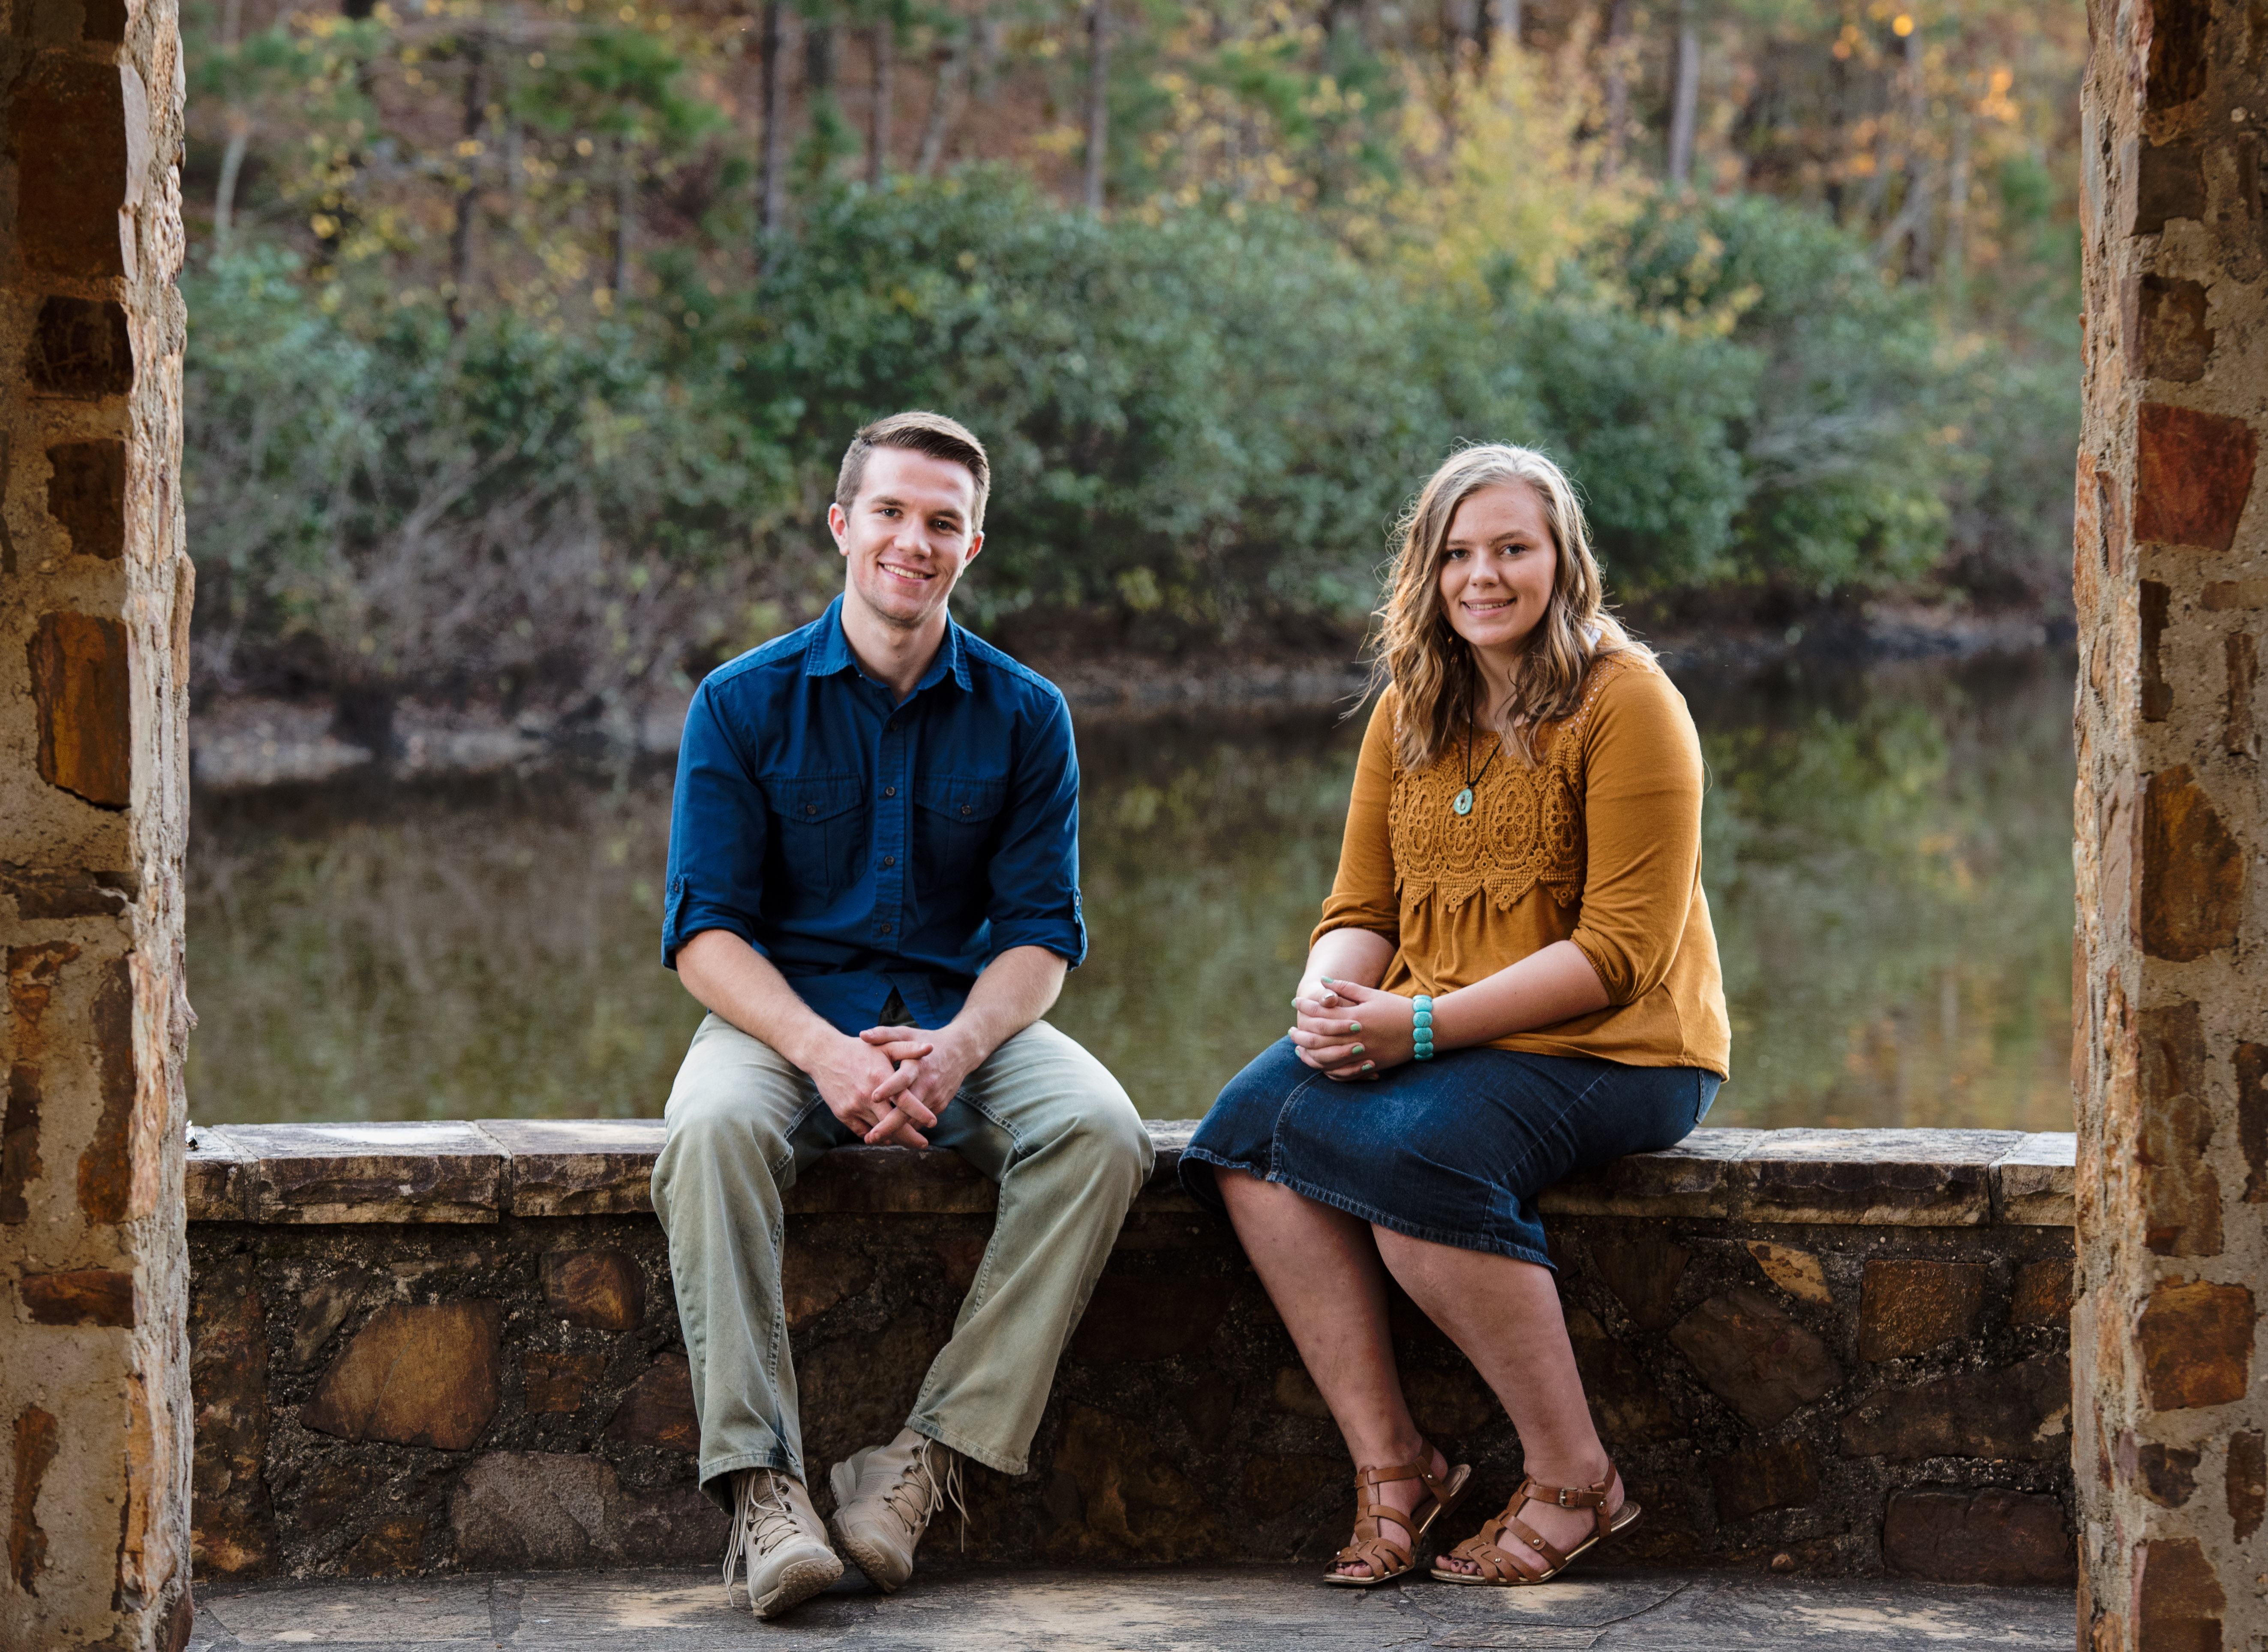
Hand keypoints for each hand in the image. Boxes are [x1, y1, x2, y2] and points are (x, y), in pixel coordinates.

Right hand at [811, 1031, 937, 1147]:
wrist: (824, 1054)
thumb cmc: (859, 1049)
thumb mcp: (884, 1046)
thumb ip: (908, 1049)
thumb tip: (930, 1048)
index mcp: (880, 1077)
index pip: (905, 1101)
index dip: (920, 1114)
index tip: (933, 1122)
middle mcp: (867, 1095)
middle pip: (892, 1124)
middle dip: (910, 1137)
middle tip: (923, 1143)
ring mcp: (854, 1106)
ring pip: (878, 1131)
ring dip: (894, 1138)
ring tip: (908, 1141)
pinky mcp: (843, 1114)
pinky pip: (862, 1132)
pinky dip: (875, 1136)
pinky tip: (886, 1137)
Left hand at [855, 1023, 980, 1146]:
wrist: (960, 1051)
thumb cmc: (927, 1041)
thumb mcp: (907, 1033)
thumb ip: (884, 1034)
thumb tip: (862, 1035)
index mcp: (917, 1065)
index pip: (903, 1079)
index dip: (889, 1088)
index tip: (873, 1098)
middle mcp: (927, 1084)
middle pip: (908, 1110)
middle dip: (889, 1126)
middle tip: (870, 1137)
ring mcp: (935, 1097)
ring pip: (914, 1120)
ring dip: (896, 1131)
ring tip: (875, 1138)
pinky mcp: (939, 1105)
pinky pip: (921, 1121)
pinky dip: (907, 1128)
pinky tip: (891, 1133)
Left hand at [1289, 977, 1416, 1080]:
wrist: (1423, 1029)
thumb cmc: (1396, 1008)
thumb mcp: (1371, 994)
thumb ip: (1346, 988)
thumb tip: (1323, 981)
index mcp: (1355, 1017)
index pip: (1321, 1012)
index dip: (1306, 1006)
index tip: (1295, 1002)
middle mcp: (1355, 1038)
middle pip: (1318, 1039)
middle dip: (1301, 1034)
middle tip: (1291, 1031)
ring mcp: (1361, 1055)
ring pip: (1326, 1060)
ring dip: (1309, 1055)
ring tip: (1299, 1048)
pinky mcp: (1368, 1066)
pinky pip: (1342, 1073)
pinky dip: (1326, 1070)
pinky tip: (1318, 1064)